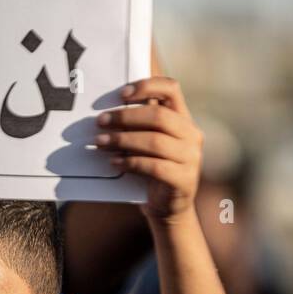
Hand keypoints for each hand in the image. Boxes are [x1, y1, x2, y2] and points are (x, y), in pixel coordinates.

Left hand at [93, 77, 201, 221]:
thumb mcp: (148, 142)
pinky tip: (114, 162)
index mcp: (183, 119)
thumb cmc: (152, 169)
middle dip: (126, 116)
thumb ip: (138, 125)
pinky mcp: (184, 180)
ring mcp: (191, 158)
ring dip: (123, 140)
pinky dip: (131, 162)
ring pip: (156, 141)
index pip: (172, 89)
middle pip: (159, 116)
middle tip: (100, 121)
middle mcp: (191, 135)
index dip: (147, 86)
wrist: (168, 207)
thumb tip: (107, 110)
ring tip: (100, 142)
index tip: (122, 94)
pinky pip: (155, 167)